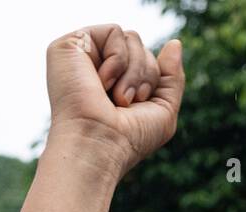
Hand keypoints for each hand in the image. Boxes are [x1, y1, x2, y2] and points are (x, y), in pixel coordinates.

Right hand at [45, 24, 184, 178]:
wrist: (99, 145)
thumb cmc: (128, 139)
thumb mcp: (163, 110)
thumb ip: (172, 77)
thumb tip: (175, 43)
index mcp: (114, 82)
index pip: (147, 59)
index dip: (153, 80)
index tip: (138, 105)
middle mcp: (96, 67)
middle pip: (140, 46)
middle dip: (146, 75)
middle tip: (126, 103)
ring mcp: (82, 56)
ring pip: (131, 38)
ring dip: (133, 71)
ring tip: (116, 97)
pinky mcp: (70, 46)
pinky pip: (114, 31)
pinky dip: (118, 59)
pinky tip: (101, 82)